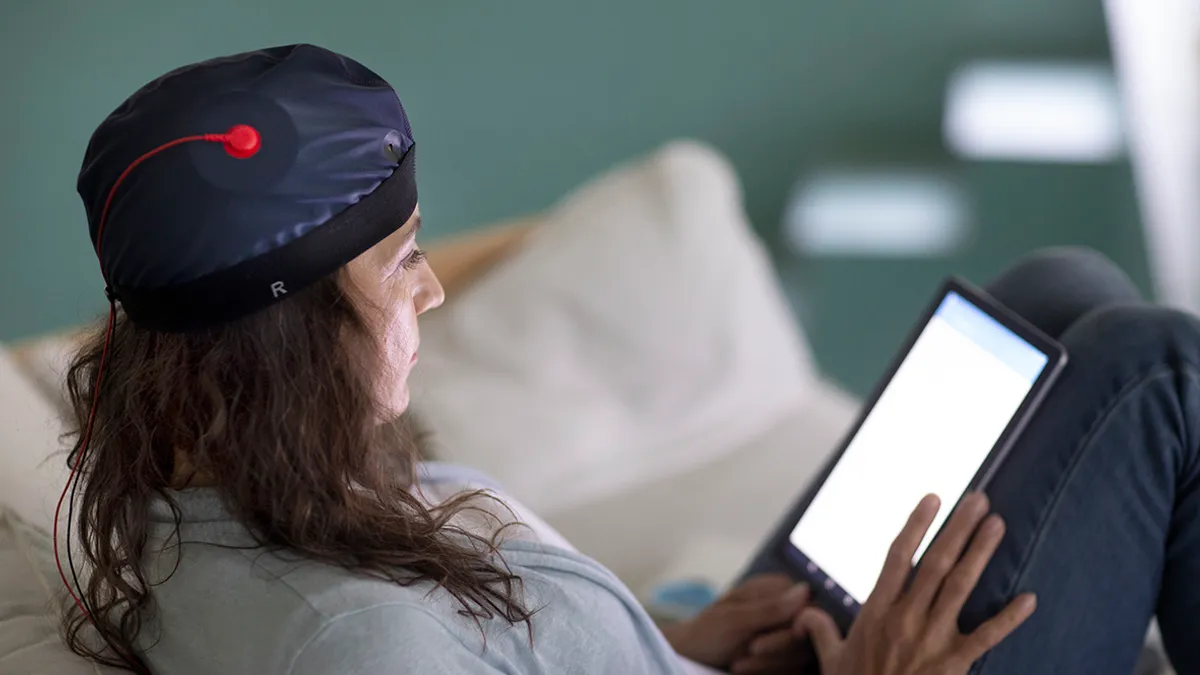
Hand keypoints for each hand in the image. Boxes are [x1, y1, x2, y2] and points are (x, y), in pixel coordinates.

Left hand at [662, 574, 812, 672]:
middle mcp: (787, 611)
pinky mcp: (784, 657)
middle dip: (775, 651)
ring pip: (800, 657)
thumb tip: (805, 589)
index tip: (759, 644)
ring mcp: (787, 635)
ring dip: (768, 664)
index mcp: (779, 590)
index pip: (808, 610)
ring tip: (738, 664)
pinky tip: (743, 669)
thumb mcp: (733, 618)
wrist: (693, 656)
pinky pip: (793, 669)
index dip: (789, 631)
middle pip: (806, 637)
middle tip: (746, 653)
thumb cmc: (707, 631)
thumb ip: (770, 608)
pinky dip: (768, 672)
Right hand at [797, 493, 1035, 674]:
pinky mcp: (954, 663)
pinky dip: (1009, 618)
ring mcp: (932, 639)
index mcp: (877, 611)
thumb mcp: (832, 660)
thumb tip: (804, 614)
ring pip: (960, 587)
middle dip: (957, 528)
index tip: (932, 498)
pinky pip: (987, 637)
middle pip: (935, 562)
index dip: (916, 525)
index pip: (898, 556)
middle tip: (978, 499)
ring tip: (996, 525)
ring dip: (980, 553)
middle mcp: (905, 618)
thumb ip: (821, 631)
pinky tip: (1029, 598)